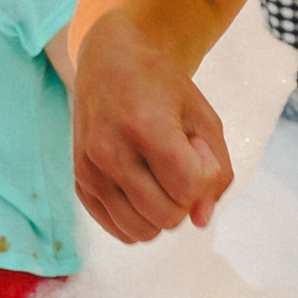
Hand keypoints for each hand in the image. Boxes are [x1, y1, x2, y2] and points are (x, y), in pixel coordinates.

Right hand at [73, 19, 234, 241]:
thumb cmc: (164, 88)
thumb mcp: (204, 118)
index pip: (189, 187)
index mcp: (144, 125)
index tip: (196, 146)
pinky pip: (119, 230)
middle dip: (186, 196)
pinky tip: (145, 187)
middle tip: (179, 159)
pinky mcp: (80, 184)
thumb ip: (218, 170)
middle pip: (167, 216)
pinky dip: (141, 219)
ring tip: (160, 174)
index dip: (206, 174)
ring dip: (164, 212)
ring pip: (142, 231)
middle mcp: (109, 151)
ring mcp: (89, 170)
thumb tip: (201, 221)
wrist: (111, 65)